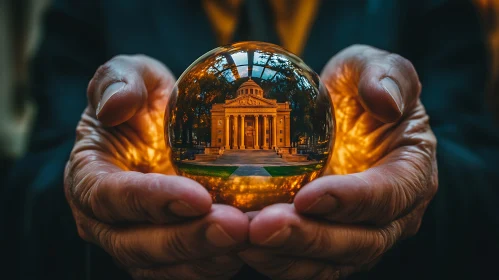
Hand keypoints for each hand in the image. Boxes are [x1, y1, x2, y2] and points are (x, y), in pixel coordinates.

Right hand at [64, 55, 247, 278]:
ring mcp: (132, 240)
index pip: (112, 196)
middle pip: (137, 243)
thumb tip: (115, 105)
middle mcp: (104, 219)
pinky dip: (214, 263)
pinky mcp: (160, 253)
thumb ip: (118, 81)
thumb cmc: (140, 101)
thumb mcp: (129, 74)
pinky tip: (248, 248)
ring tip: (247, 240)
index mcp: (89, 176)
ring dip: (205, 258)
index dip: (152, 200)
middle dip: (187, 240)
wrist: (154, 131)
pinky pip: (183, 269)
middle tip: (234, 227)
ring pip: (162, 266)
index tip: (198, 198)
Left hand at [239, 45, 437, 278]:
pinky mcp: (332, 243)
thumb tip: (386, 102)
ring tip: (244, 241)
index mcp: (411, 171)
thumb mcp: (372, 66)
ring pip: (332, 262)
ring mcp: (361, 233)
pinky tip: (242, 247)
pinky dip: (277, 260)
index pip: (387, 195)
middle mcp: (392, 214)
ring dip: (287, 257)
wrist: (344, 118)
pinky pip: (309, 264)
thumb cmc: (359, 90)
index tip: (307, 197)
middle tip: (261, 228)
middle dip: (309, 238)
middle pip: (359, 241)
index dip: (350, 200)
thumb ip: (388, 76)